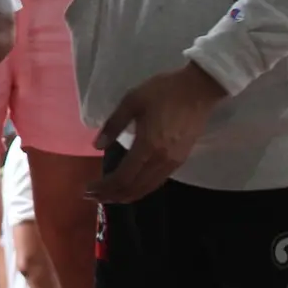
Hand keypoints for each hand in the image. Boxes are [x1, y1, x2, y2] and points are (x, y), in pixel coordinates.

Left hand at [87, 62, 227, 202]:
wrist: (199, 90)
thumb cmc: (164, 91)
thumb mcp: (132, 100)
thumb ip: (114, 124)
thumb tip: (97, 146)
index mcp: (147, 146)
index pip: (122, 178)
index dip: (104, 187)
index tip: (87, 190)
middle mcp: (160, 160)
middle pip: (133, 188)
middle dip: (111, 196)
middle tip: (92, 197)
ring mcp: (173, 163)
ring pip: (146, 189)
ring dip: (125, 195)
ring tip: (108, 196)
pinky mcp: (180, 160)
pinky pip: (157, 182)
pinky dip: (140, 189)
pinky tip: (131, 186)